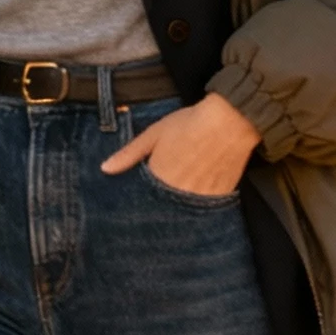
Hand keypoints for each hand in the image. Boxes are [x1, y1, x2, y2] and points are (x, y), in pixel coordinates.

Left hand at [100, 93, 259, 195]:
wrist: (230, 121)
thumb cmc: (189, 123)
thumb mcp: (154, 134)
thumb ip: (129, 154)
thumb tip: (105, 168)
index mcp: (158, 178)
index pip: (142, 202)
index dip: (138, 204)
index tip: (132, 208)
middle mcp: (178, 193)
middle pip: (162, 211)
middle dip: (157, 209)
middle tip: (154, 208)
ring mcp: (200, 199)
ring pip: (182, 213)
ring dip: (176, 211)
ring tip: (175, 203)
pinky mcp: (219, 198)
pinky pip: (203, 210)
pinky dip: (196, 207)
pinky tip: (194, 196)